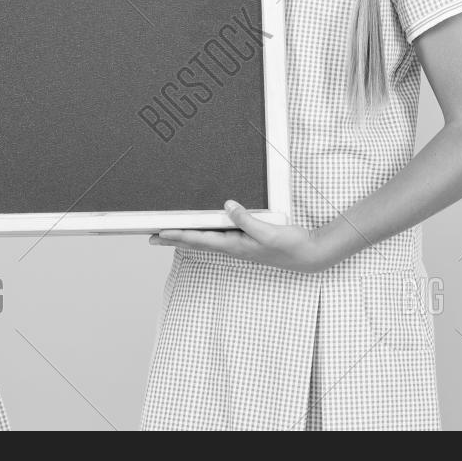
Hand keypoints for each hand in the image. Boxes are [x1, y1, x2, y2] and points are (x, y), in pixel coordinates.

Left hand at [149, 201, 330, 272]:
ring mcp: (240, 244)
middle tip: (151, 237)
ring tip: (168, 234)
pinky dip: (205, 232)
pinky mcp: (247, 240)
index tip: (159, 233)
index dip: (178, 235)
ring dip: (186, 236)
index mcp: (235, 245)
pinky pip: (220, 236)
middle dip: (174, 239)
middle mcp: (233, 246)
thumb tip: (227, 206)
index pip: (200, 240)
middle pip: (197, 242)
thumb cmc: (291, 246)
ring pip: (206, 240)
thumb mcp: (268, 231)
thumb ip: (246, 220)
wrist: (310, 255)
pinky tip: (203, 229)